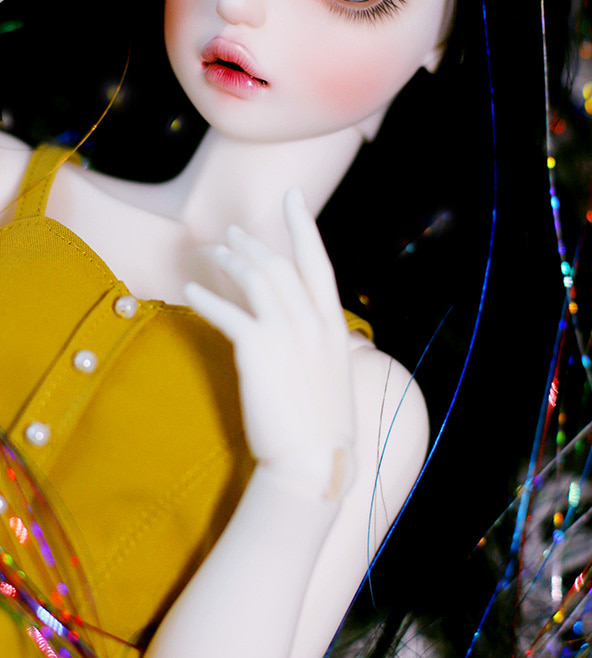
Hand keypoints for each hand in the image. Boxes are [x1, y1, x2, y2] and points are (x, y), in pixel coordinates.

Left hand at [185, 188, 354, 500]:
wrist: (312, 460)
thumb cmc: (323, 425)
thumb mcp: (333, 374)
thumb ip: (320, 341)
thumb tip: (304, 325)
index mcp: (333, 324)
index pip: (318, 261)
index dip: (303, 225)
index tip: (292, 197)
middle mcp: (312, 320)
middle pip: (277, 265)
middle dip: (253, 244)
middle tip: (233, 235)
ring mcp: (286, 332)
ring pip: (254, 280)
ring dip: (231, 261)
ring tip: (214, 253)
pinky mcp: (256, 349)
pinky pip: (226, 311)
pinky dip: (206, 297)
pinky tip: (191, 290)